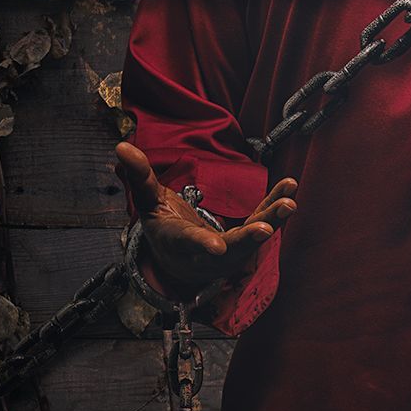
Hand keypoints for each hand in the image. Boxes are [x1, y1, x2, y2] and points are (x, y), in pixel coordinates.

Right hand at [115, 140, 296, 293]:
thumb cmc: (164, 229)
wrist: (180, 263)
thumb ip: (139, 177)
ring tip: (289, 203)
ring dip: (272, 220)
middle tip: (265, 230)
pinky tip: (290, 189)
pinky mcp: (246, 240)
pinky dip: (275, 207)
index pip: (190, 244)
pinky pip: (262, 222)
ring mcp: (231, 251)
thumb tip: (120, 147)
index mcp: (180, 244)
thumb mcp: (149, 204)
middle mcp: (209, 254)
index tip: (217, 248)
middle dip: (248, 239)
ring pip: (253, 238)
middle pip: (231, 249)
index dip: (202, 245)